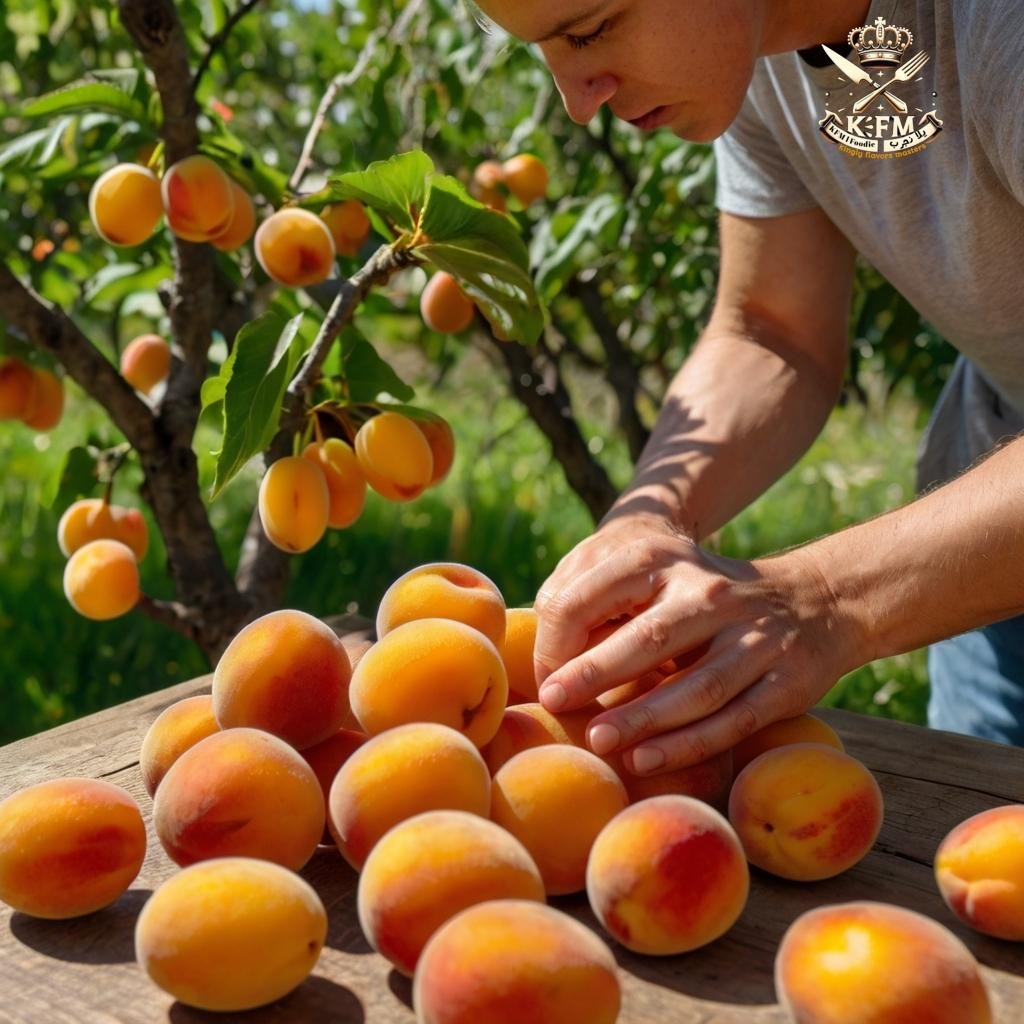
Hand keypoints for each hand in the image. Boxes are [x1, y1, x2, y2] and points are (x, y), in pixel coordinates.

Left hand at [533, 523, 862, 774]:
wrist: (814, 600)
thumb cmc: (705, 600)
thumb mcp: (662, 578)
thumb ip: (610, 606)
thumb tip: (546, 660)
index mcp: (667, 561)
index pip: (599, 596)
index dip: (564, 641)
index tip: (546, 678)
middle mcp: (712, 595)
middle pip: (648, 638)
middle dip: (594, 674)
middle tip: (553, 703)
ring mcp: (755, 639)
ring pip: (694, 686)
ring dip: (641, 718)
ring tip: (597, 741)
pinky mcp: (787, 681)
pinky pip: (732, 719)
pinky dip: (686, 744)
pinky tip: (646, 759)